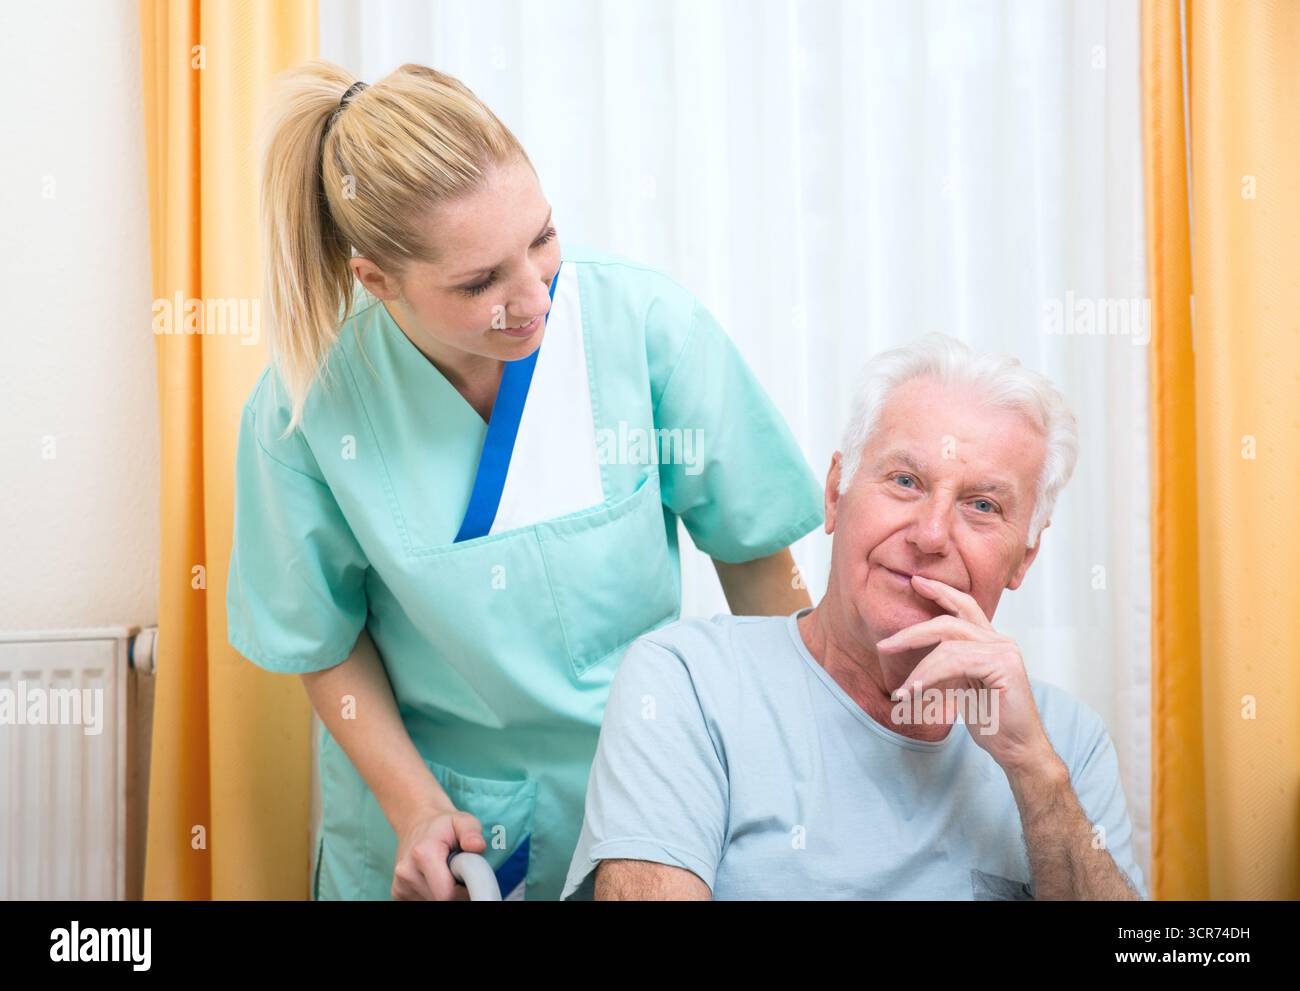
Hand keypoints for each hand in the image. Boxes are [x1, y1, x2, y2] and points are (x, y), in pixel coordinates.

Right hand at [391, 807, 486, 900]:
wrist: (416, 824)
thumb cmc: (444, 826)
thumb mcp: (463, 821)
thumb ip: (472, 833)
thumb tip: (478, 846)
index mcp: (423, 854)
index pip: (446, 894)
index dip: (463, 891)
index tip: (468, 879)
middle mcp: (407, 872)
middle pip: (440, 901)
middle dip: (455, 892)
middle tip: (458, 874)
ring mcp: (400, 885)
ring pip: (432, 903)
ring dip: (444, 893)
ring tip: (445, 874)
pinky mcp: (397, 893)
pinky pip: (422, 903)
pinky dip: (433, 895)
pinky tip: (433, 880)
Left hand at [876, 575, 1054, 774]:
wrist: (1018, 749)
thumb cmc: (993, 721)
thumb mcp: (963, 686)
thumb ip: (950, 665)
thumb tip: (921, 657)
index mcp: (991, 641)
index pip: (964, 607)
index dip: (941, 592)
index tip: (916, 582)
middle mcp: (1000, 640)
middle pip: (949, 622)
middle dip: (913, 632)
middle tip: (884, 645)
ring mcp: (1004, 650)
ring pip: (948, 646)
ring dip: (918, 670)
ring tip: (901, 692)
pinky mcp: (1004, 665)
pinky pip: (955, 662)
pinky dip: (930, 676)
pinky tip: (915, 692)